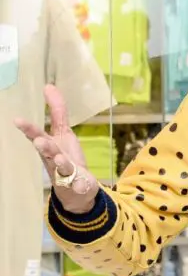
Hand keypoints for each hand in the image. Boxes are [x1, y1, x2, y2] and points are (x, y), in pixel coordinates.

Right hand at [15, 85, 97, 213]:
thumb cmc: (65, 157)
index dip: (28, 128)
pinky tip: (81, 184)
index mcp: (49, 146)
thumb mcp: (63, 132)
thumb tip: (48, 86)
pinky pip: (78, 184)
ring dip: (60, 163)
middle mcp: (53, 159)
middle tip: (39, 140)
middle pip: (48, 152)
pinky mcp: (78, 184)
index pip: (37, 135)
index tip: (17, 120)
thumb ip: (57, 111)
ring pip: (61, 168)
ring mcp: (65, 173)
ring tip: (59, 159)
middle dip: (44, 146)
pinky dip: (79, 184)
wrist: (75, 189)